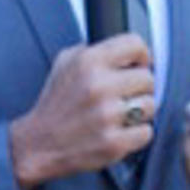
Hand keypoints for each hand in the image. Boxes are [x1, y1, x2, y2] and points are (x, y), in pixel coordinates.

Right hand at [9, 36, 154, 189]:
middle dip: (139, 88)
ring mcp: (107, 115)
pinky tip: (120, 132)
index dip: (140, 56)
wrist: (38, 144)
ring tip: (121, 115)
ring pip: (151, 105)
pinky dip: (136, 134)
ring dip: (140, 112)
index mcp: (88, 62)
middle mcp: (98, 86)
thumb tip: (127, 50)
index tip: (138, 65)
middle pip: (148, 78)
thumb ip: (93, 50)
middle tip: (125, 96)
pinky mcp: (113, 142)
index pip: (136, 44)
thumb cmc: (54, 105)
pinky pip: (146, 132)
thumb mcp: (64, 64)